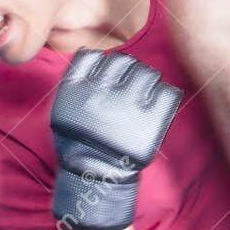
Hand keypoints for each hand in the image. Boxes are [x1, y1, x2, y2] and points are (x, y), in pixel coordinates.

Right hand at [50, 50, 181, 229]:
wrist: (95, 175)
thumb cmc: (78, 142)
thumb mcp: (62, 110)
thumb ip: (74, 82)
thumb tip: (90, 55)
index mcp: (78, 89)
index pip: (95, 56)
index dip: (103, 63)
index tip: (109, 73)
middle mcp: (103, 93)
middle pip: (125, 61)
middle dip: (129, 70)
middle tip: (130, 84)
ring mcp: (129, 105)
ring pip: (148, 73)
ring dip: (148, 79)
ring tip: (145, 93)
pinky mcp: (152, 119)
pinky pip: (168, 93)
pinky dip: (166, 94)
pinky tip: (160, 102)